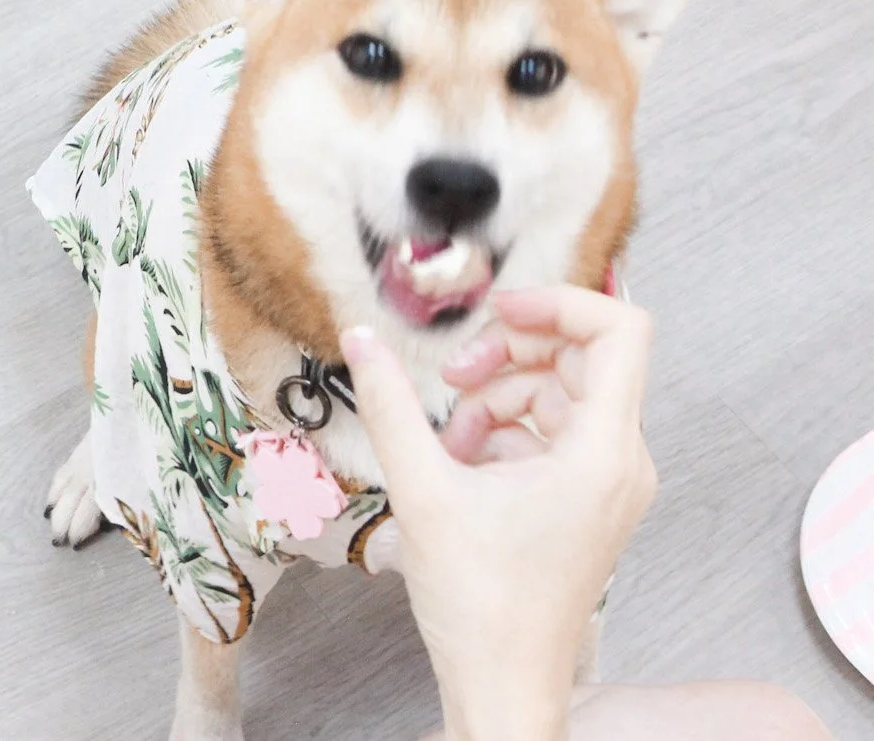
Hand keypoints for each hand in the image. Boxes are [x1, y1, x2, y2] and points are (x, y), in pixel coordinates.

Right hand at [342, 288, 658, 740]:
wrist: (504, 682)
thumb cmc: (482, 606)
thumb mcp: (422, 490)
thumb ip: (390, 404)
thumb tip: (362, 340)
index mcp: (602, 453)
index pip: (620, 331)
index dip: (559, 301)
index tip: (499, 310)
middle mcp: (621, 462)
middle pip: (580, 358)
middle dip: (508, 354)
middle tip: (451, 375)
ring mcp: (609, 483)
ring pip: (560, 393)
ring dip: (498, 396)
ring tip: (447, 436)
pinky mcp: (589, 499)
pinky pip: (553, 432)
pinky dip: (505, 431)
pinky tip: (461, 462)